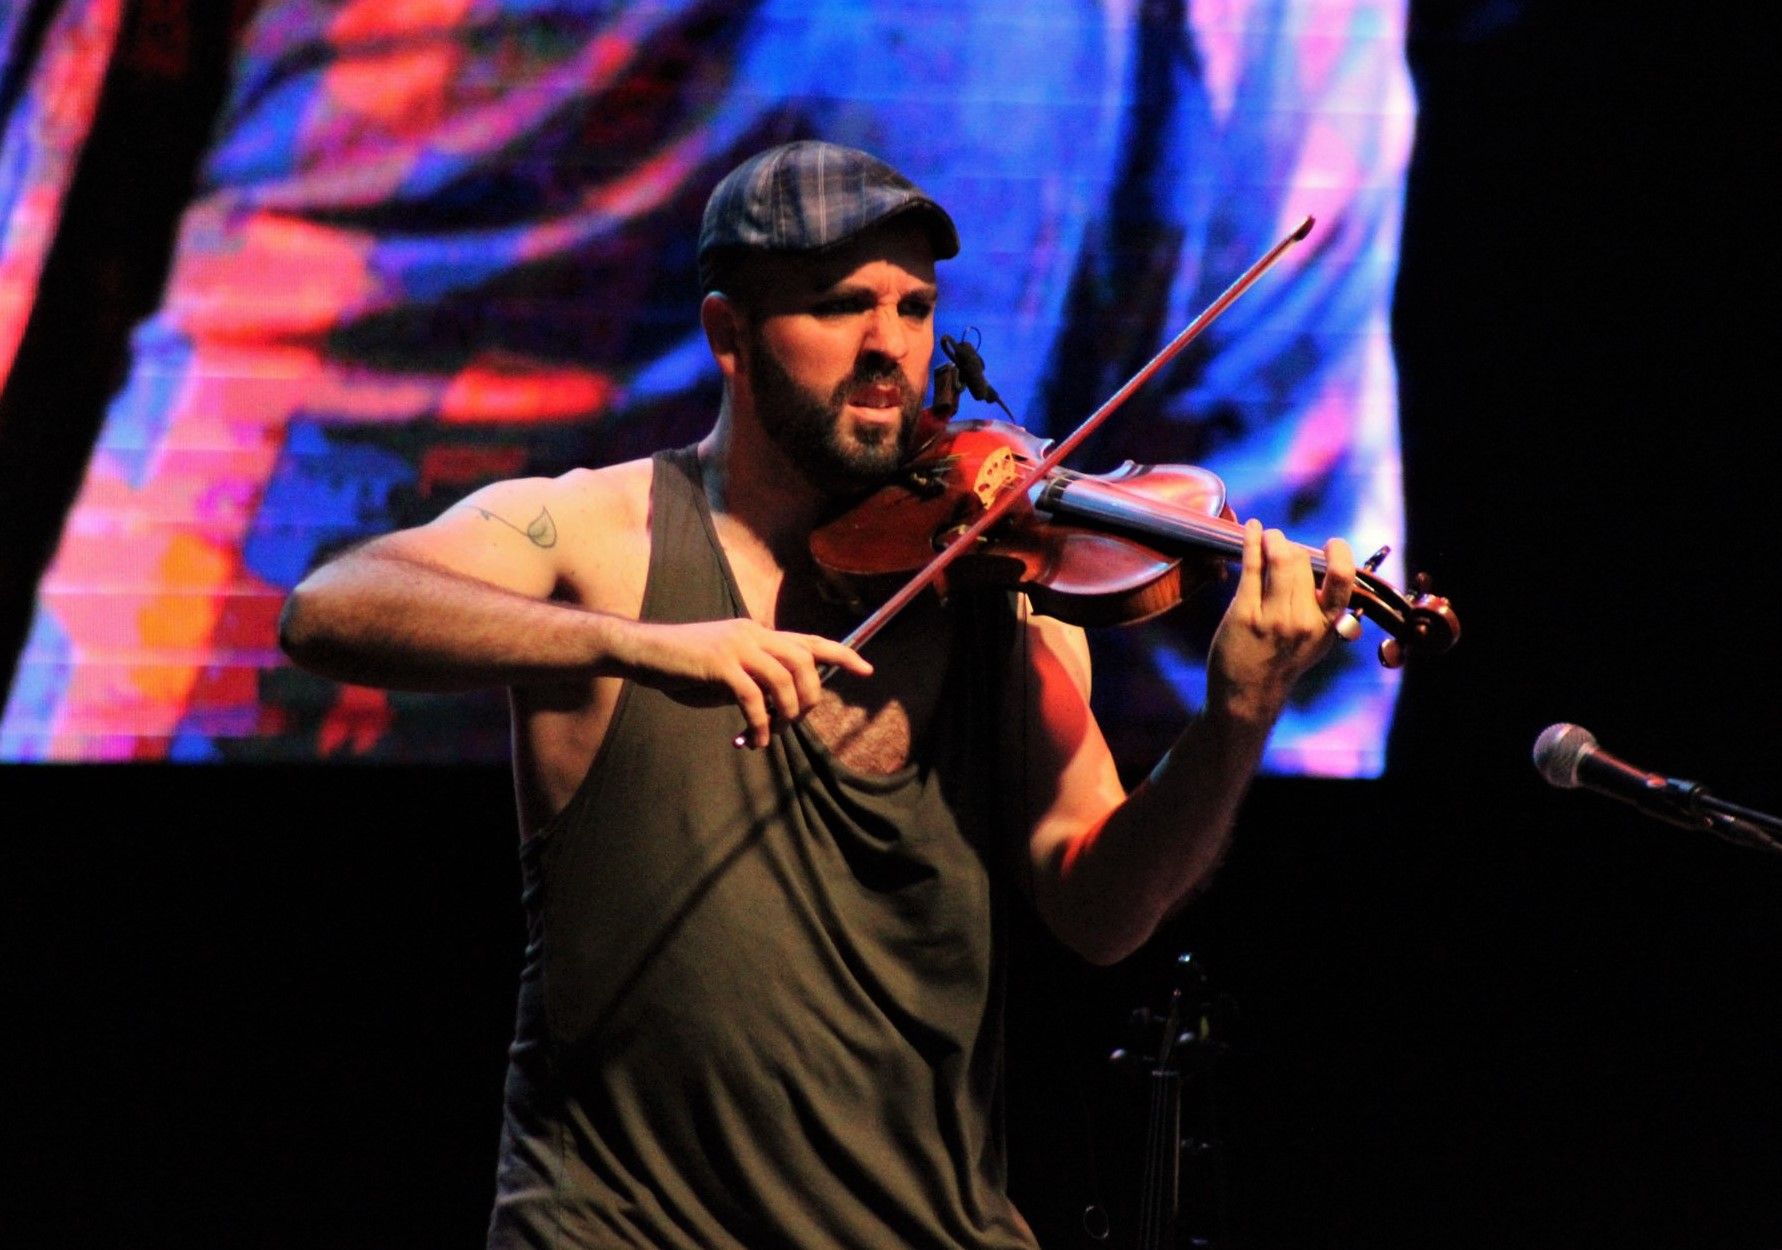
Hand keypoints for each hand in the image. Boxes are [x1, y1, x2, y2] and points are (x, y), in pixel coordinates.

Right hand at [612, 617, 872, 748]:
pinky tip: (755, 739)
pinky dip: (761, 723)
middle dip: (810, 696)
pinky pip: (754, 698)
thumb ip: (753, 680)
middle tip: (796, 722)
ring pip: (784, 680)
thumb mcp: (725, 671)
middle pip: (805, 661)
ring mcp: (737, 647)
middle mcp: (753, 634)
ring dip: (786, 713)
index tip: (867, 671)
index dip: (842, 655)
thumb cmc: (684, 666)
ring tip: (773, 734)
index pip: (810, 640)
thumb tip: (777, 706)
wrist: (645, 652)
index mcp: (758, 633)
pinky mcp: (720, 666)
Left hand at [1206, 520, 1354, 725]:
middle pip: (1303, 560)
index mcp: (1327, 625)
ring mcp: (1273, 617)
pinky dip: (1251, 542)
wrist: (1248, 696)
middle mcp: (1303, 620)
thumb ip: (1327, 611)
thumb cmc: (1282, 664)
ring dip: (1272, 539)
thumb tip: (1328, 570)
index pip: (1343, 578)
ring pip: (1279, 558)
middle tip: (1280, 546)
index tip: (1331, 545)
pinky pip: (1251, 567)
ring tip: (1268, 538)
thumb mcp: (1317, 642)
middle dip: (1291, 546)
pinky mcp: (1244, 613)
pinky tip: (1252, 529)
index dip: (1338, 554)